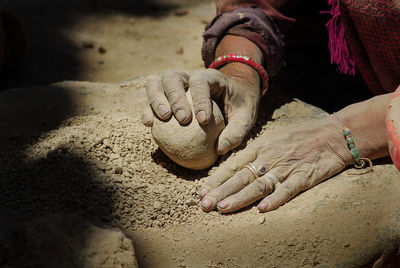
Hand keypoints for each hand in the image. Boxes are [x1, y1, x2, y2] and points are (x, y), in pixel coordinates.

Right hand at [142, 68, 259, 153]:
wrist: (230, 97)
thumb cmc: (238, 107)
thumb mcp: (245, 118)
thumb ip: (236, 132)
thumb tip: (220, 149)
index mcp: (210, 77)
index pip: (201, 82)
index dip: (200, 99)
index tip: (203, 120)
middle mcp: (188, 76)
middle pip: (173, 77)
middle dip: (175, 97)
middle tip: (183, 119)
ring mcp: (173, 84)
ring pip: (156, 83)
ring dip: (156, 99)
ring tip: (163, 118)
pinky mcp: (163, 96)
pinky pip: (150, 100)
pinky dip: (147, 109)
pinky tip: (149, 125)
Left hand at [199, 115, 351, 212]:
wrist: (333, 134)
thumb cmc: (301, 136)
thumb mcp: (272, 139)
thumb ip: (255, 153)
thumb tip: (235, 167)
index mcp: (260, 147)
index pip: (233, 165)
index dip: (217, 179)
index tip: (201, 191)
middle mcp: (269, 158)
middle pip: (241, 176)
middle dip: (220, 191)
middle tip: (204, 205)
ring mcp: (286, 168)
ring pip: (259, 184)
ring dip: (240, 197)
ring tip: (222, 208)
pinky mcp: (304, 176)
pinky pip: (288, 189)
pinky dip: (275, 199)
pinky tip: (262, 209)